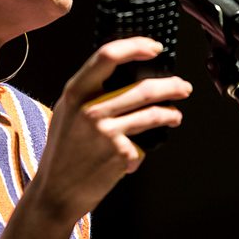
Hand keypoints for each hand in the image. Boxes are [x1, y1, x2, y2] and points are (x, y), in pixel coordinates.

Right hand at [26, 36, 192, 227]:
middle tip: (182, 87)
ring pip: (153, 114)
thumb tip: (124, 76)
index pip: (107, 56)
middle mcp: (90, 109)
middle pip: (142, 88)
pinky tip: (133, 155)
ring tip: (174, 116)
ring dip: (171, 113)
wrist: (56, 191)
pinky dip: (142, 149)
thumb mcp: (66, 113)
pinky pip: (143, 145)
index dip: (135, 46)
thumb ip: (88, 93)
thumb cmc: (63, 152)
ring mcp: (107, 132)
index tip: (154, 47)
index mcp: (75, 93)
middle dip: (171, 86)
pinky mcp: (120, 154)